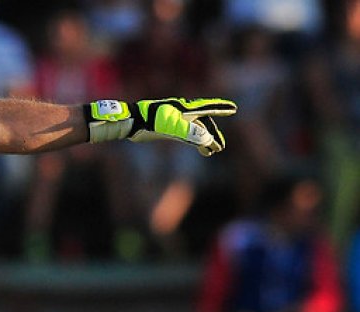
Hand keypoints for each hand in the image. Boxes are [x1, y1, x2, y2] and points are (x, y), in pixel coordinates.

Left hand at [85, 98, 236, 155]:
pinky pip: (186, 135)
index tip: (233, 109)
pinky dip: (195, 141)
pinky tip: (200, 149)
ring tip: (212, 151)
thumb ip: (189, 132)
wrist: (131, 122)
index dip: (219, 109)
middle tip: (220, 146)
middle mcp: (182, 113)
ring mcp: (175, 122)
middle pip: (203, 123)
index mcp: (184, 109)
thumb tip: (207, 139)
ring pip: (195, 130)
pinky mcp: (167, 130)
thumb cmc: (149, 121)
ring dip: (204, 140)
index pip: (207, 108)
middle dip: (213, 134)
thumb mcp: (170, 127)